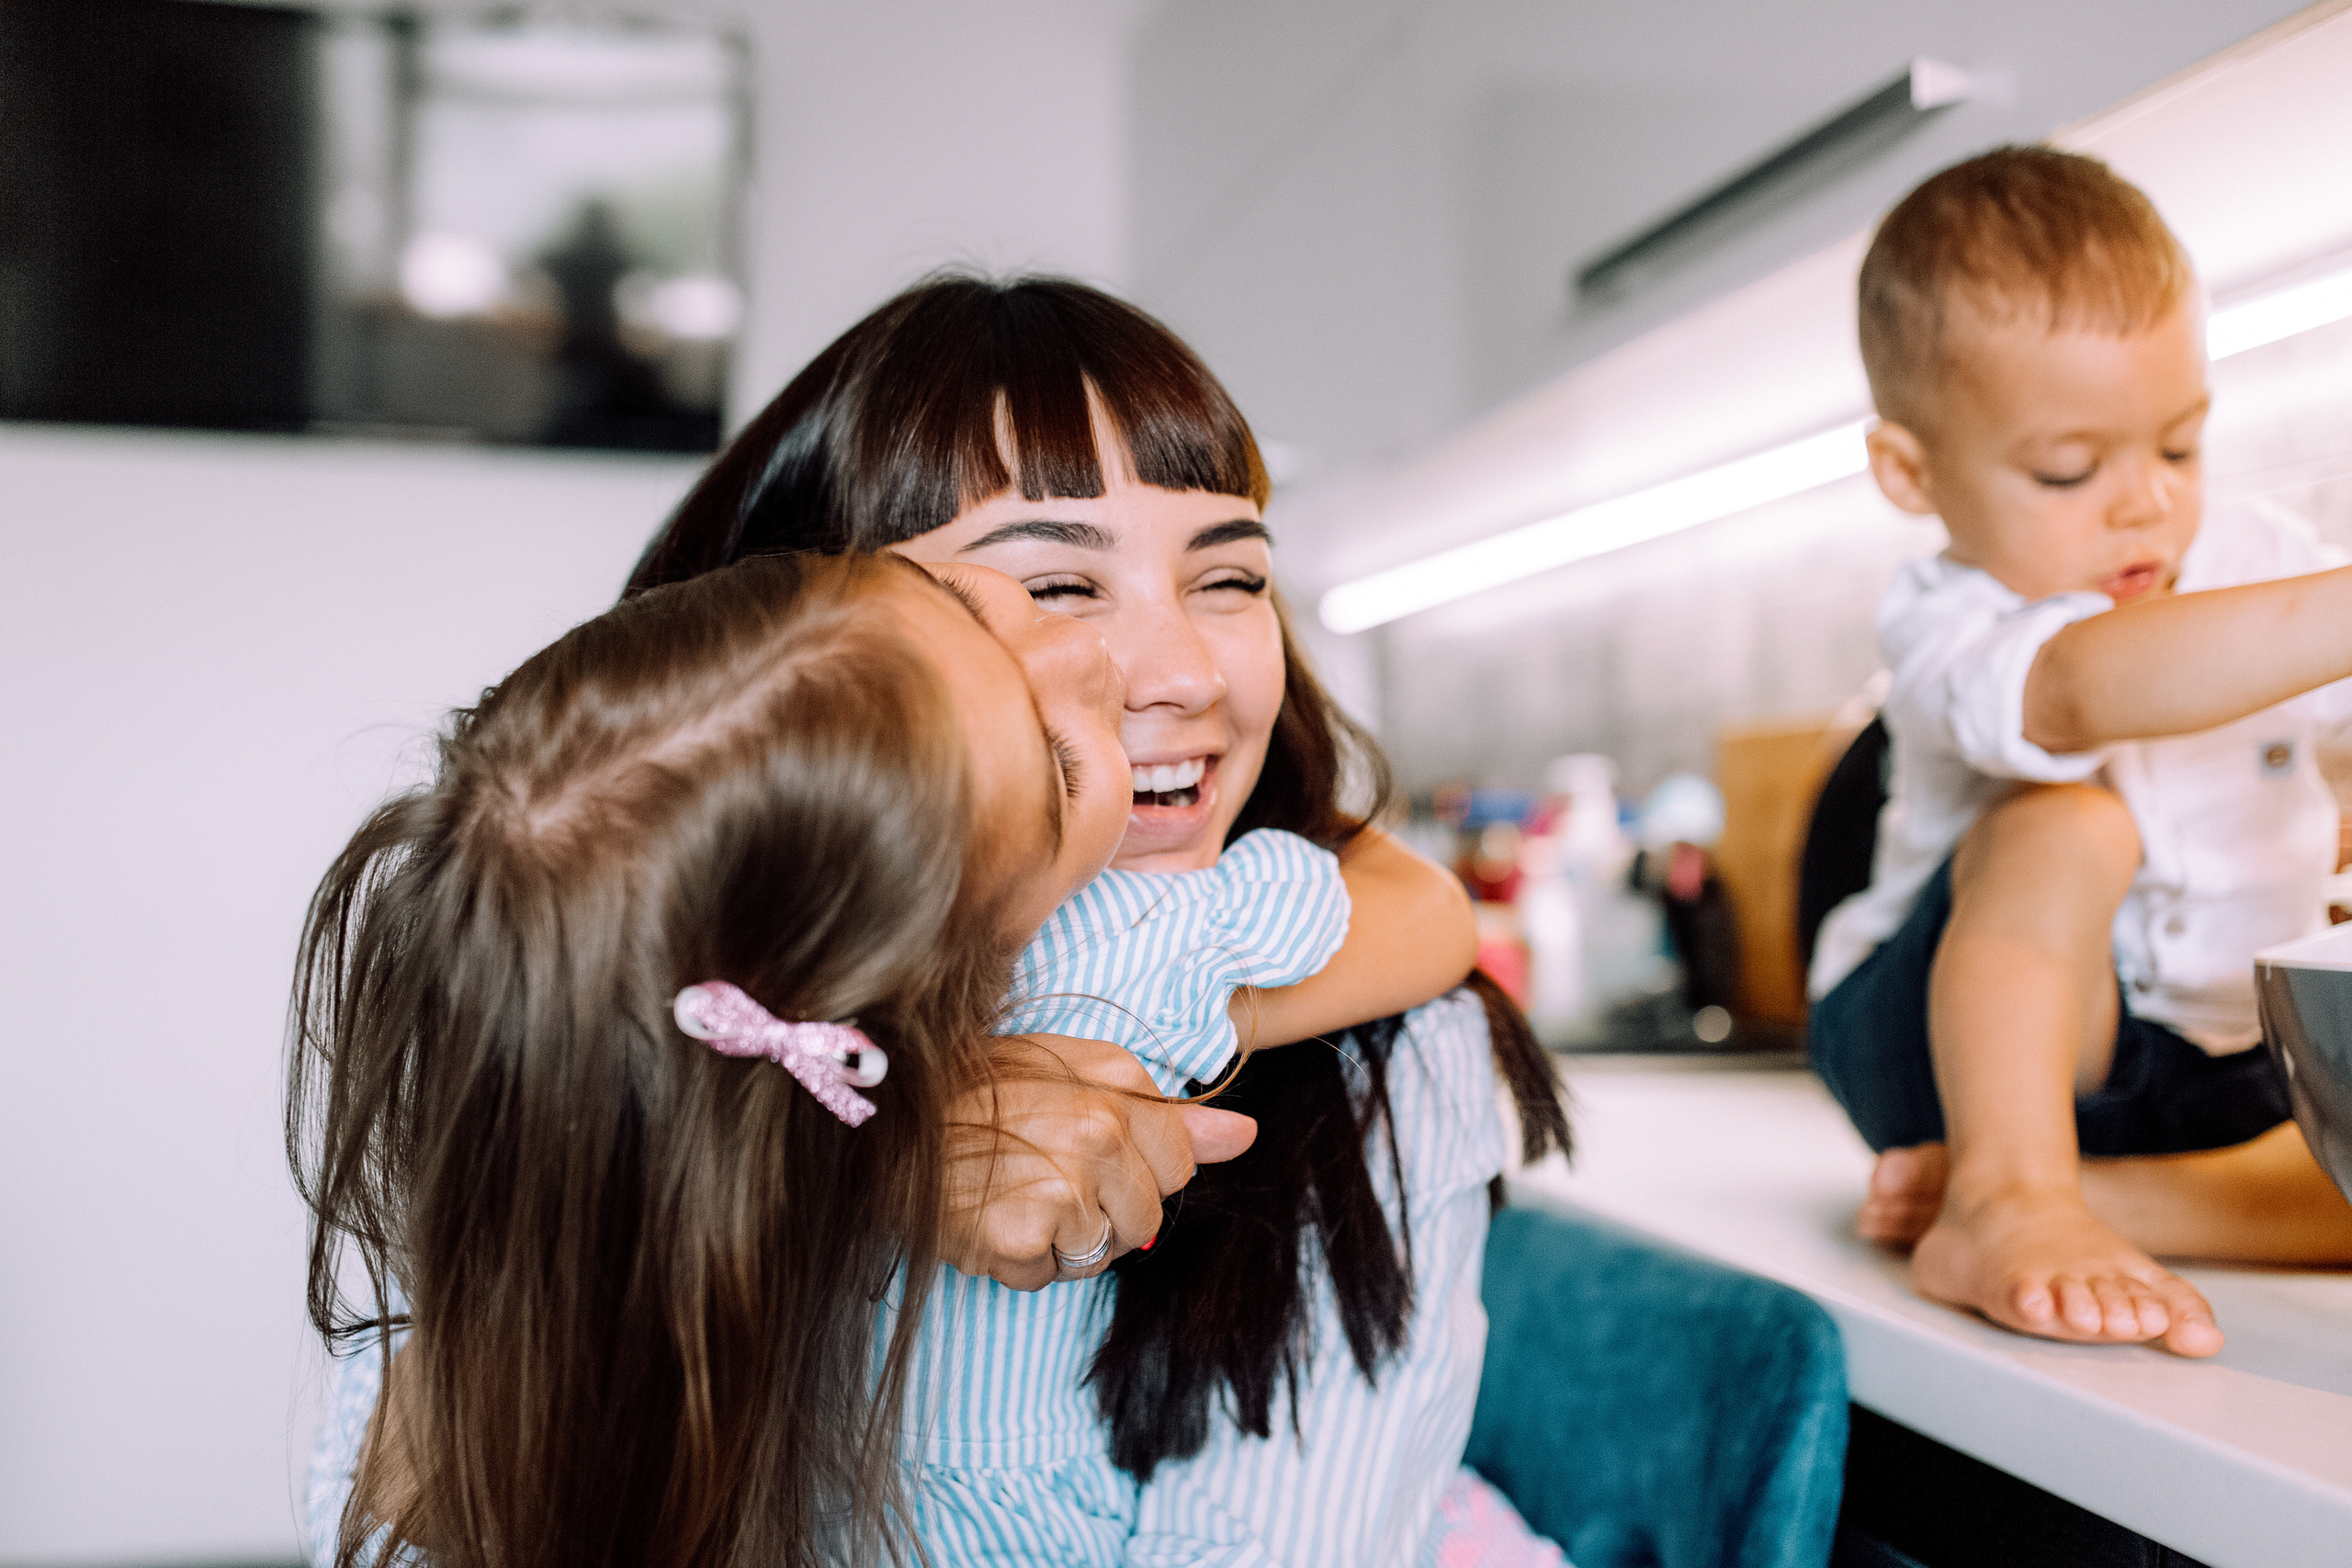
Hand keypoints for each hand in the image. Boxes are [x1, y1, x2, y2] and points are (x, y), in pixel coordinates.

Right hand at [941, 1034, 1256, 1289]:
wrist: (884, 1111)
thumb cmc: (977, 1085)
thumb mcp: (1074, 1071)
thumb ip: (1163, 1109)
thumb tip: (1245, 1136)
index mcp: (1118, 1096)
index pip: (1178, 1167)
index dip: (1134, 1168)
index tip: (1083, 1148)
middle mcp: (1098, 1143)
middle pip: (1144, 1223)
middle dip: (1101, 1212)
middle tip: (1038, 1172)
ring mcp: (1060, 1196)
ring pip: (1097, 1255)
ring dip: (1058, 1240)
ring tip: (1009, 1190)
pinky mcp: (1018, 1242)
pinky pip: (1043, 1278)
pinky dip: (1016, 1261)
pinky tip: (985, 1216)